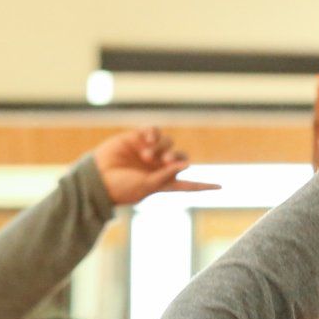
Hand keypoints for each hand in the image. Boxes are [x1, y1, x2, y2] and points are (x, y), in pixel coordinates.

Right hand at [92, 128, 219, 205]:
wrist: (97, 177)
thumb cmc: (121, 188)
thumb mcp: (146, 186)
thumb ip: (166, 176)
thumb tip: (186, 165)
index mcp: (164, 183)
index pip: (188, 184)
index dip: (204, 186)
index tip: (221, 187)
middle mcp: (159, 167)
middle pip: (181, 158)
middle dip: (176, 158)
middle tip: (163, 161)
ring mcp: (148, 152)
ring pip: (168, 143)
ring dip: (162, 148)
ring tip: (146, 155)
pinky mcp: (137, 138)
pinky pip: (154, 131)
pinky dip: (154, 133)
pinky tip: (148, 138)